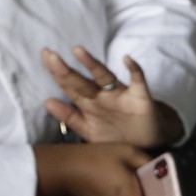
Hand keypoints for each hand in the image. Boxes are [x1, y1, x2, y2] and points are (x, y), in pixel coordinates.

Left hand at [41, 46, 179, 149]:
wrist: (150, 144)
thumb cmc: (118, 135)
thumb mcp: (90, 130)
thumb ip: (69, 118)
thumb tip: (47, 101)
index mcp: (89, 104)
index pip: (69, 87)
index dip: (56, 74)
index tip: (45, 57)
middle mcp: (103, 96)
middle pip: (81, 82)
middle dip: (65, 70)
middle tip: (49, 54)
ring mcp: (121, 95)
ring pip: (105, 77)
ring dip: (92, 65)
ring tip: (78, 51)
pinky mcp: (140, 97)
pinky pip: (138, 81)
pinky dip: (134, 70)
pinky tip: (127, 60)